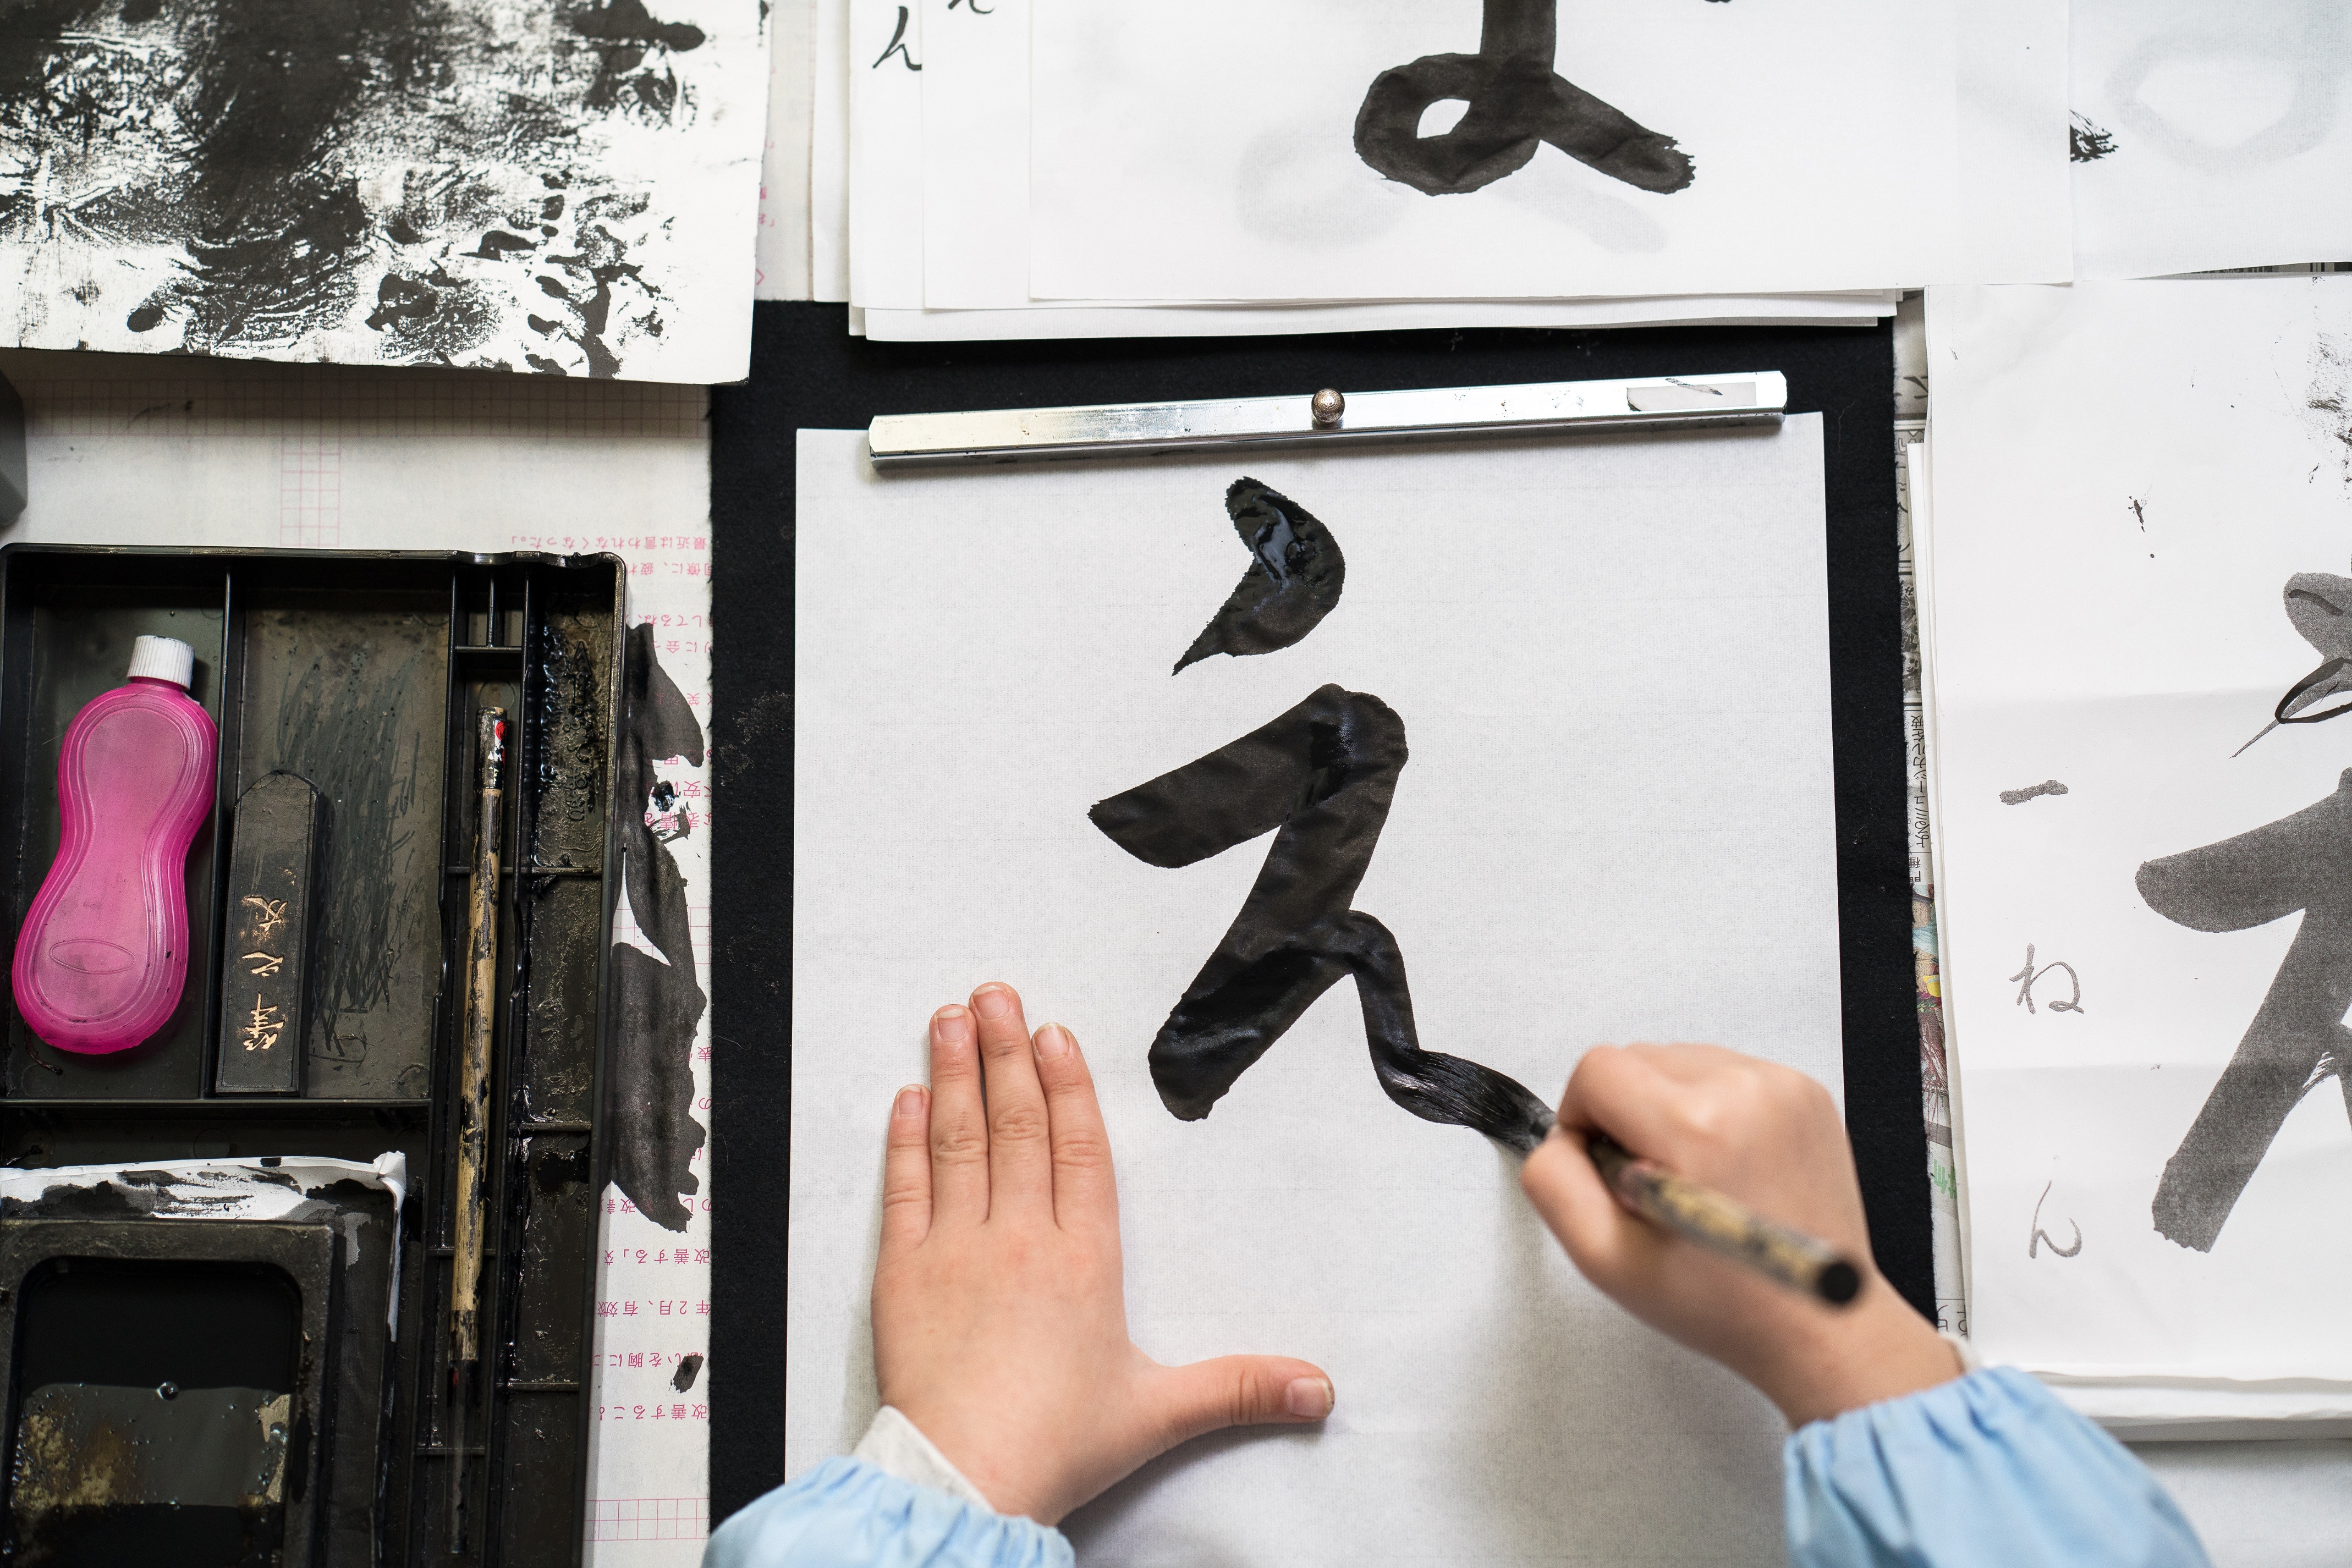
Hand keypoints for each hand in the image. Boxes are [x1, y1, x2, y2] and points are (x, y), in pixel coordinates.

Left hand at [871, 983, 1334, 1523]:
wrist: (967, 1479)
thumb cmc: (1056, 1444)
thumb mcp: (1159, 1413)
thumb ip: (1239, 1387)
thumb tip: (1319, 1390)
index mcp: (1083, 1260)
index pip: (1079, 1150)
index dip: (1068, 1086)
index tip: (1054, 1034)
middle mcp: (1020, 1239)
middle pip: (1017, 1125)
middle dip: (1006, 1054)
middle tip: (995, 995)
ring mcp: (956, 1250)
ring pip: (959, 1141)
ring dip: (954, 1074)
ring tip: (950, 1018)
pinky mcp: (902, 1273)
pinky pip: (905, 1189)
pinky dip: (905, 1140)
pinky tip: (907, 1098)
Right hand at [1519, 1043, 1958, 1427]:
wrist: (1821, 1326)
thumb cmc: (1725, 1303)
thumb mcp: (1607, 1259)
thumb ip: (1555, 1183)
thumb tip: (1558, 1136)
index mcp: (1697, 1127)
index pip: (1597, 1070)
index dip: (1582, 1119)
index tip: (1607, 1169)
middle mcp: (1747, 1091)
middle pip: (1637, 1058)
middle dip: (1627, 1116)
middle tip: (1653, 1184)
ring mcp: (1783, 1087)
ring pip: (1679, 1061)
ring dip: (1667, 1108)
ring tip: (1694, 1177)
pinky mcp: (1804, 1092)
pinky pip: (1724, 1071)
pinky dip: (1710, 1109)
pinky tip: (1725, 1165)